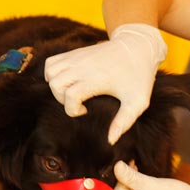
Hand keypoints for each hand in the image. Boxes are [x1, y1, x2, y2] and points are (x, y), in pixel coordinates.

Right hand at [44, 24, 167, 144]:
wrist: (137, 48)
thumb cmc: (139, 77)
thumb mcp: (137, 102)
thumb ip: (124, 122)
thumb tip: (110, 141)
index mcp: (97, 79)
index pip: (70, 96)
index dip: (73, 109)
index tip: (85, 111)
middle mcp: (82, 66)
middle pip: (55, 85)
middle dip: (62, 100)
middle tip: (79, 103)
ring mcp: (77, 57)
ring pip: (50, 73)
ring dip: (56, 87)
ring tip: (73, 92)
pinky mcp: (74, 53)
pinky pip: (51, 63)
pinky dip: (53, 74)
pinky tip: (69, 82)